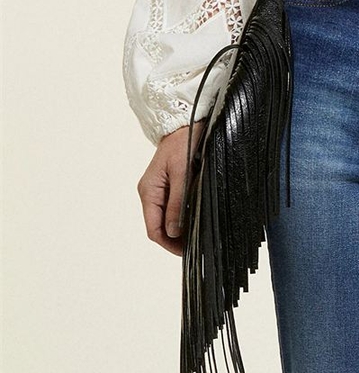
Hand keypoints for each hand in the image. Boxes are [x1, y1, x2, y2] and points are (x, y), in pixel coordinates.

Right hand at [137, 121, 203, 256]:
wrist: (187, 120)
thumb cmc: (184, 142)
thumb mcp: (182, 172)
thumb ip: (177, 202)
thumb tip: (173, 232)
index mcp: (149, 191)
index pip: (153, 229)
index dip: (168, 244)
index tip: (186, 251)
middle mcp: (150, 192)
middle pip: (158, 226)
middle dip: (174, 238)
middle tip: (195, 245)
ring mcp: (158, 188)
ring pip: (165, 218)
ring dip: (178, 228)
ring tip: (196, 234)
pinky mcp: (167, 184)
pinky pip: (171, 206)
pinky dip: (180, 216)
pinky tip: (193, 218)